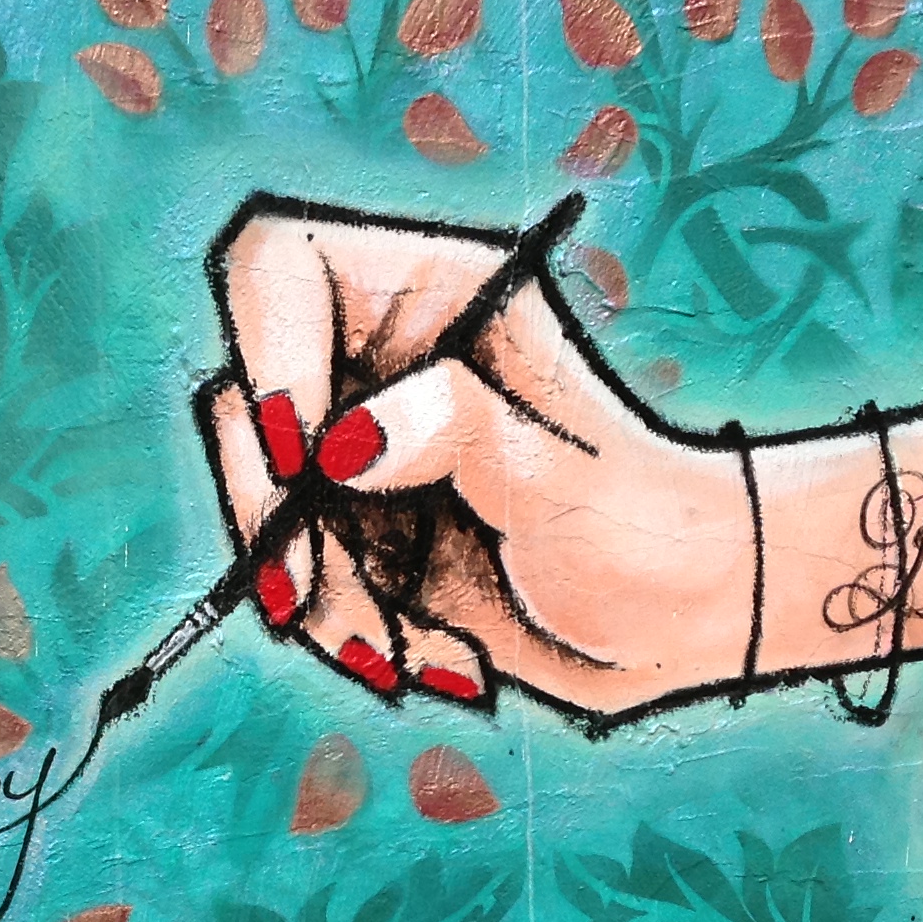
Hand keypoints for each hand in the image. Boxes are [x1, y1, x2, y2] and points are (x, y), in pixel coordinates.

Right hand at [197, 200, 755, 717]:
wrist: (676, 622)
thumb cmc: (646, 525)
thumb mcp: (561, 474)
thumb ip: (457, 430)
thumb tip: (345, 440)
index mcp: (429, 297)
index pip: (284, 263)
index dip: (265, 346)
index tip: (299, 457)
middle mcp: (378, 364)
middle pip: (246, 406)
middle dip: (271, 516)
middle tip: (307, 596)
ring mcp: (360, 455)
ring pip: (263, 510)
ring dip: (322, 597)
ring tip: (408, 651)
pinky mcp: (357, 533)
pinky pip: (299, 580)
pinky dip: (349, 632)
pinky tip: (434, 657)